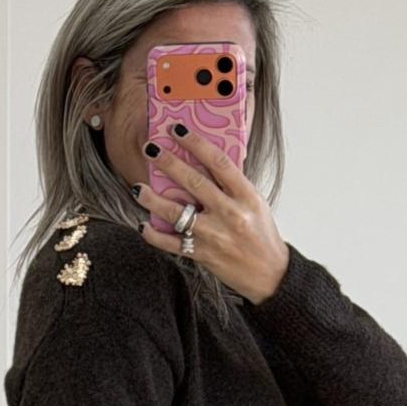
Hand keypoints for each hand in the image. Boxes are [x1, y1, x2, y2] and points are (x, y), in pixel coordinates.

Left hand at [134, 126, 289, 304]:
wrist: (269, 275)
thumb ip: (233, 185)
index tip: (177, 130)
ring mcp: (214, 236)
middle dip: (169, 163)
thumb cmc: (262, 236)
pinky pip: (172, 244)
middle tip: (150, 149)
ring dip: (152, 199)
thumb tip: (206, 160)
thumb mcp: (255, 204)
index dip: (196, 143)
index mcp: (246, 196)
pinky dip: (154, 235)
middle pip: (193, 183)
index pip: (219, 162)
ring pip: (176, 214)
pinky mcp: (203, 255)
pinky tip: (143, 224)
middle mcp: (230, 214)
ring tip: (137, 187)